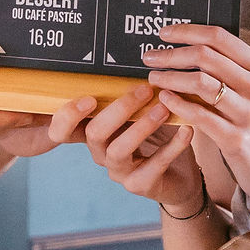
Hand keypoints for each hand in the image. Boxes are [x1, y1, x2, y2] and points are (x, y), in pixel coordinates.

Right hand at [47, 85, 202, 210]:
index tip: (89, 98)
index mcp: (95, 133)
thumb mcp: (144, 112)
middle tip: (145, 90)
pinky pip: (154, 165)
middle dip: (119, 109)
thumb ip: (135, 96)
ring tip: (164, 109)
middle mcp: (101, 153)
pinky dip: (172, 145)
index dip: (68, 116)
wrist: (180, 175)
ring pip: (119, 149)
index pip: (63, 129)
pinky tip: (187, 129)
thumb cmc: (158, 136)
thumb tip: (143, 64)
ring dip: (142, 126)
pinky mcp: (140, 185)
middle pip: (94, 133)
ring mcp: (118, 172)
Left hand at [142, 23, 249, 208]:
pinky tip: (165, 99)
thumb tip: (200, 51)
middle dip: (171, 54)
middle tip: (148, 56)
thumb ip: (240, 73)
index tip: (165, 33)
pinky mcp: (237, 140)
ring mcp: (249, 114)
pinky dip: (177, 104)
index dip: (188, 31)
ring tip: (153, 77)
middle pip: (205, 57)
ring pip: (199, 82)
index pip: (220, 38)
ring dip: (169, 76)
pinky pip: (199, 115)